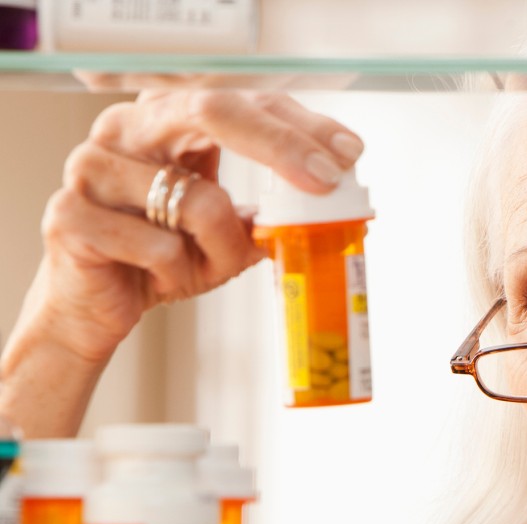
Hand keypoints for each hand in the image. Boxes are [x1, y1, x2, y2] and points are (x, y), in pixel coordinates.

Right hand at [0, 90, 362, 436]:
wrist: (95, 307)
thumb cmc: (160, 260)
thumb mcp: (228, 235)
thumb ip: (271, 214)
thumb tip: (337, 205)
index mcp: (166, 120)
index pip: (243, 102)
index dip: (298, 126)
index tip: (346, 153)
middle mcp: (125, 129)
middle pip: (211, 111)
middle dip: (279, 144)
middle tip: (324, 181)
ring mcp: (91, 166)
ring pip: (197, 201)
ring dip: (219, 250)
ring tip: (195, 266)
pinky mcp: (69, 214)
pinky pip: (158, 246)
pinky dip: (175, 274)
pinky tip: (155, 277)